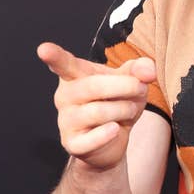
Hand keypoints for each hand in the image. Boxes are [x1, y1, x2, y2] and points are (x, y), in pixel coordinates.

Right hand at [37, 41, 156, 170]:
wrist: (112, 141)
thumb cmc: (117, 103)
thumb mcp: (130, 82)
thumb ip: (139, 71)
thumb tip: (148, 70)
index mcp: (74, 75)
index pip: (63, 64)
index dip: (54, 56)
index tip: (44, 50)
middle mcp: (65, 96)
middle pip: (93, 86)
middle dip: (124, 86)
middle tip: (141, 88)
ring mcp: (66, 121)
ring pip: (97, 111)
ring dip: (123, 109)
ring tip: (129, 111)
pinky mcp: (72, 144)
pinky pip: (90, 139)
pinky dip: (106, 134)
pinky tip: (115, 129)